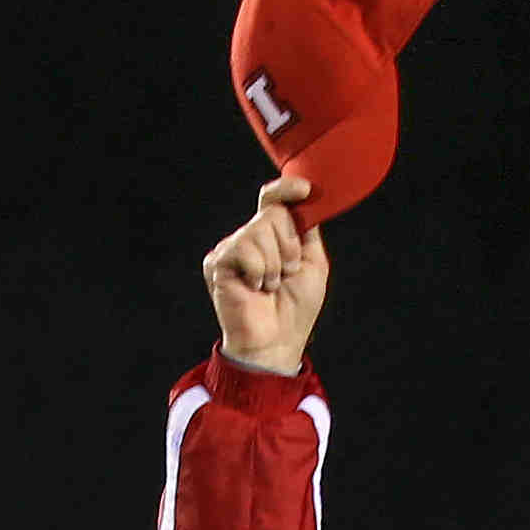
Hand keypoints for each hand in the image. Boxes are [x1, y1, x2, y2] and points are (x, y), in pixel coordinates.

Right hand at [201, 177, 327, 374]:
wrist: (278, 340)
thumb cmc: (295, 307)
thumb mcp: (312, 265)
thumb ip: (306, 233)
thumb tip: (306, 202)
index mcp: (271, 237)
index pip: (273, 202)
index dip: (286, 190)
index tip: (304, 189)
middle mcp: (248, 238)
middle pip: (272, 214)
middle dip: (289, 246)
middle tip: (286, 273)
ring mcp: (230, 248)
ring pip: (259, 231)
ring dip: (275, 264)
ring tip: (271, 285)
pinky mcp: (217, 261)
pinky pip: (245, 250)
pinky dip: (259, 271)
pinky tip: (256, 288)